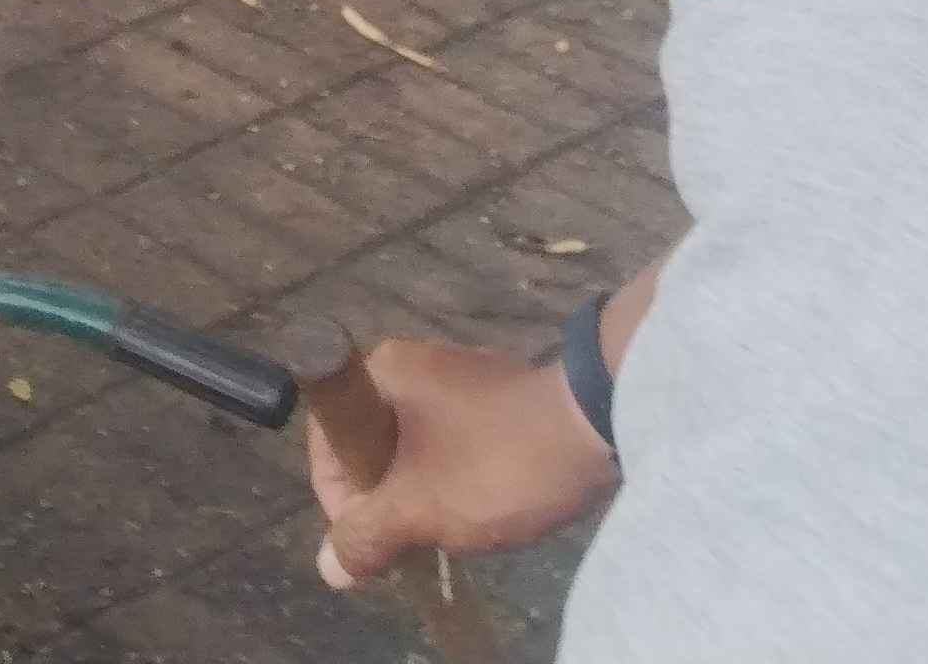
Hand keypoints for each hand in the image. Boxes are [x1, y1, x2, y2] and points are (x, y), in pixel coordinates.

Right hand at [304, 338, 619, 587]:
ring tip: (453, 525)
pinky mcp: (496, 396)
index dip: (338, 496)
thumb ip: (366, 535)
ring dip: (424, 493)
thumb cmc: (496, 461)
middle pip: (372, 444)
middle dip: (387, 499)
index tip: (373, 537)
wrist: (599, 426)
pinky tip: (484, 503)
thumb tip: (330, 566)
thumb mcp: (419, 507)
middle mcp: (412, 362)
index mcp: (380, 371)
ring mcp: (458, 377)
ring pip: (415, 449)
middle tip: (415, 537)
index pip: (329, 438)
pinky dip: (457, 477)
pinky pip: (453, 443)